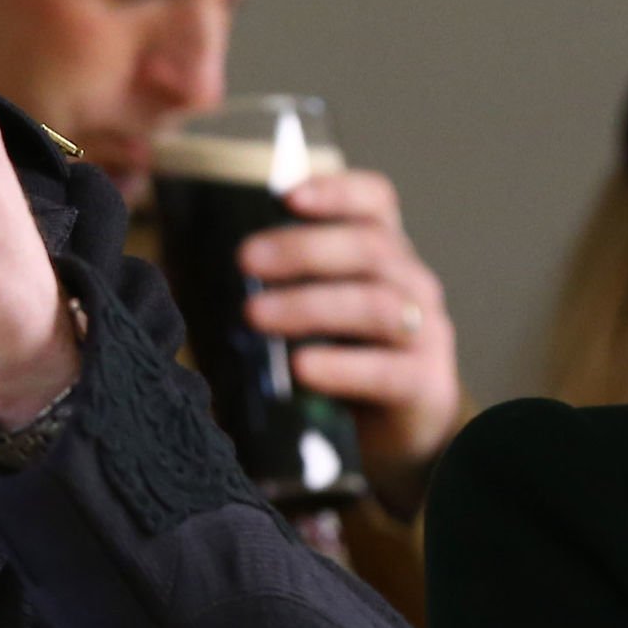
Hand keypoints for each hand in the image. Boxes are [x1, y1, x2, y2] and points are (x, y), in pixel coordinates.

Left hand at [238, 167, 462, 517]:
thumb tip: (202, 273)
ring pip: (376, 304)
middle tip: (245, 260)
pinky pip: (385, 370)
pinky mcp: (424, 385)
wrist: (404, 436)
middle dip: (303, 250)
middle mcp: (412, 285)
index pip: (376, 202)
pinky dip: (340, 367)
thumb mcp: (321, 317)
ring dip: (310, 305)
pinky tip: (301, 368)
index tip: (287, 196)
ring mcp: (425, 334)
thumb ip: (285, 288)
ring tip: (255, 315)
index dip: (337, 191)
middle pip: (370, 248)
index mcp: (386, 256)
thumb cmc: (349, 364)